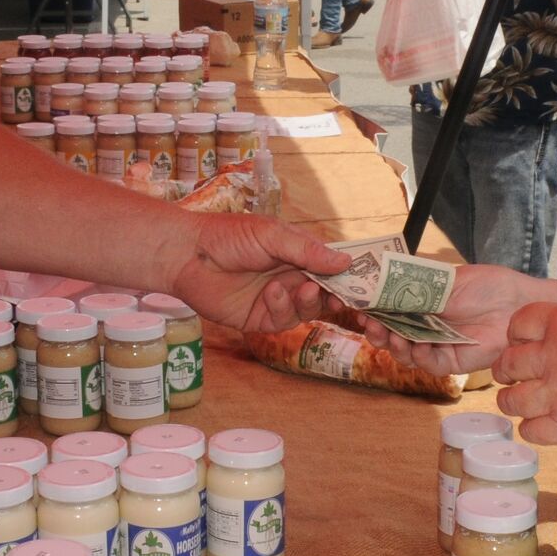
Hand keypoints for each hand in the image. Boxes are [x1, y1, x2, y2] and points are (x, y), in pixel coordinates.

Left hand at [168, 212, 348, 332]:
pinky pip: (284, 319)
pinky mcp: (260, 318)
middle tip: (345, 296)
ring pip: (308, 309)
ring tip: (304, 287)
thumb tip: (346, 261)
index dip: (350, 275)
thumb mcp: (273, 235)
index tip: (368, 282)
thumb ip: (308, 251)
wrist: (188, 255)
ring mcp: (277, 300)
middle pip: (327, 292)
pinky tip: (271, 292)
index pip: (332, 267)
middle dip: (338, 295)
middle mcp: (292, 277)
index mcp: (298, 254)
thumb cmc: (230, 236)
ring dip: (309, 300)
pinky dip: (282, 306)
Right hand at [346, 263, 556, 374]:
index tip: (358, 306)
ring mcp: (437, 344)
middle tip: (369, 323)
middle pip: (391, 334)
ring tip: (390, 336)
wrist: (517, 302)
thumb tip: (383, 279)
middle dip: (377, 331)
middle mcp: (425, 326)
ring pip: (405, 353)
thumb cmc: (487, 285)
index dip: (372, 311)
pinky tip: (416, 347)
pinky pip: (428, 364)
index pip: (388, 311)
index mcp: (420, 304)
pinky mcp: (452, 361)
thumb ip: (415, 283)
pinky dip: (418, 358)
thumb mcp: (445, 278)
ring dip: (393, 345)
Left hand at [493, 302, 556, 445]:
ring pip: (510, 399)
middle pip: (508, 363)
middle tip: (519, 374)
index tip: (522, 343)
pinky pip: (530, 430)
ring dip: (516, 399)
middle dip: (510, 369)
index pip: (518, 324)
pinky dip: (534, 426)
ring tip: (529, 399)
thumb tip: (549, 332)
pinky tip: (546, 420)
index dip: (517, 334)